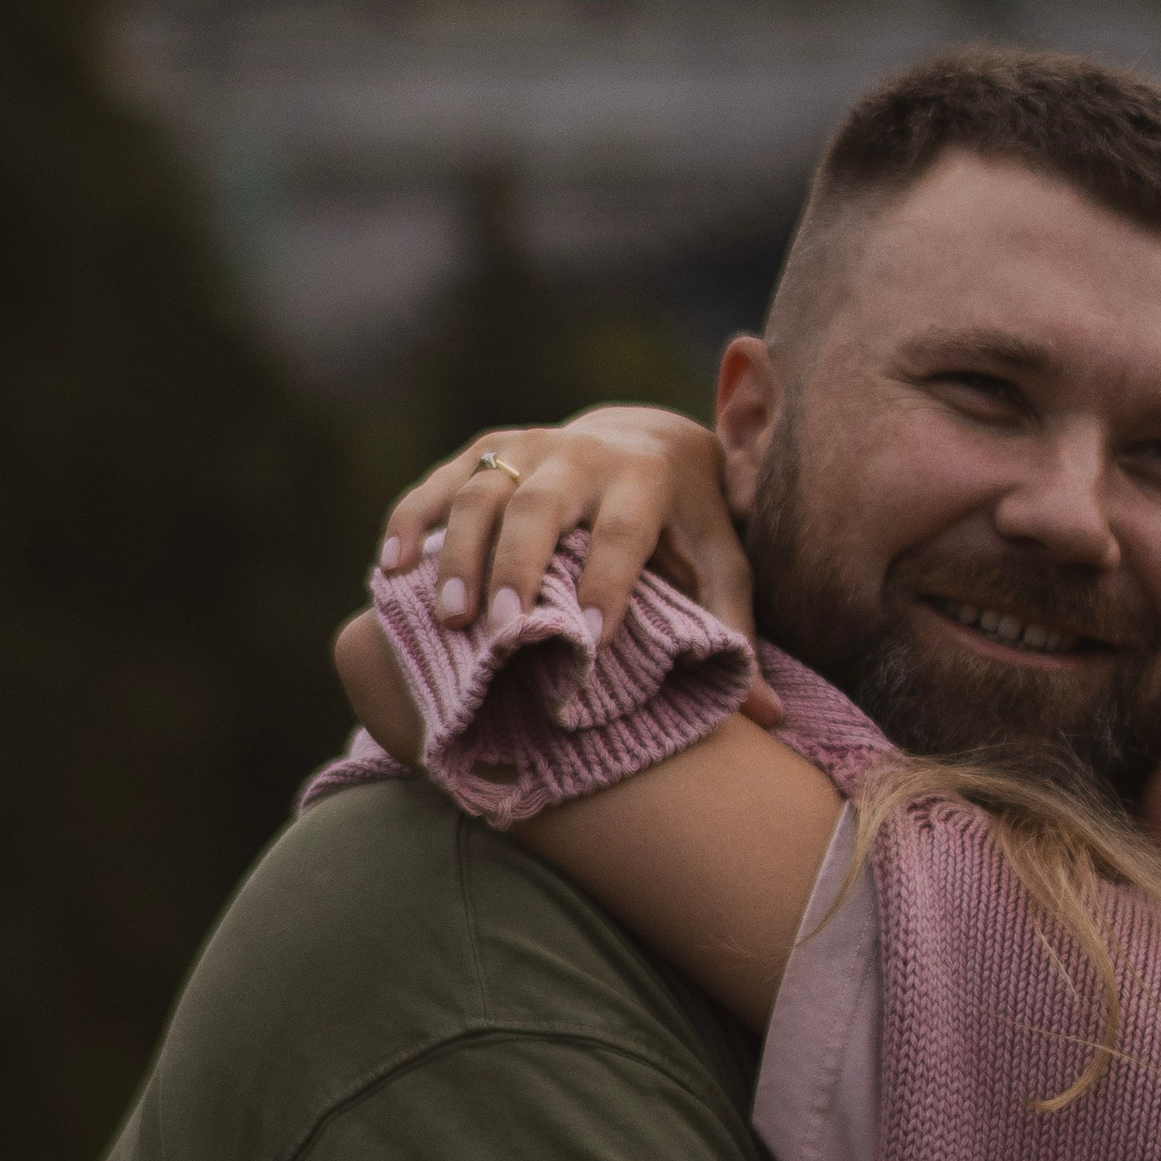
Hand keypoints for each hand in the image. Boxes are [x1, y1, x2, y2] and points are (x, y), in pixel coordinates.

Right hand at [376, 406, 779, 722]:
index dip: (607, 583)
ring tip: (446, 618)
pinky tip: (389, 571)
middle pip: (541, 507)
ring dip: (457, 554)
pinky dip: (410, 521)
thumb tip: (771, 720)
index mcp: (648, 480)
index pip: (625, 532)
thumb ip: (736, 634)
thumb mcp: (721, 568)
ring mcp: (528, 446)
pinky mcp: (486, 449)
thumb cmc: (689, 525)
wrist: (651, 439)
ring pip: (481, 492)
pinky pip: (439, 482)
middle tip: (496, 631)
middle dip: (516, 568)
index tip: (590, 642)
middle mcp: (583, 455)